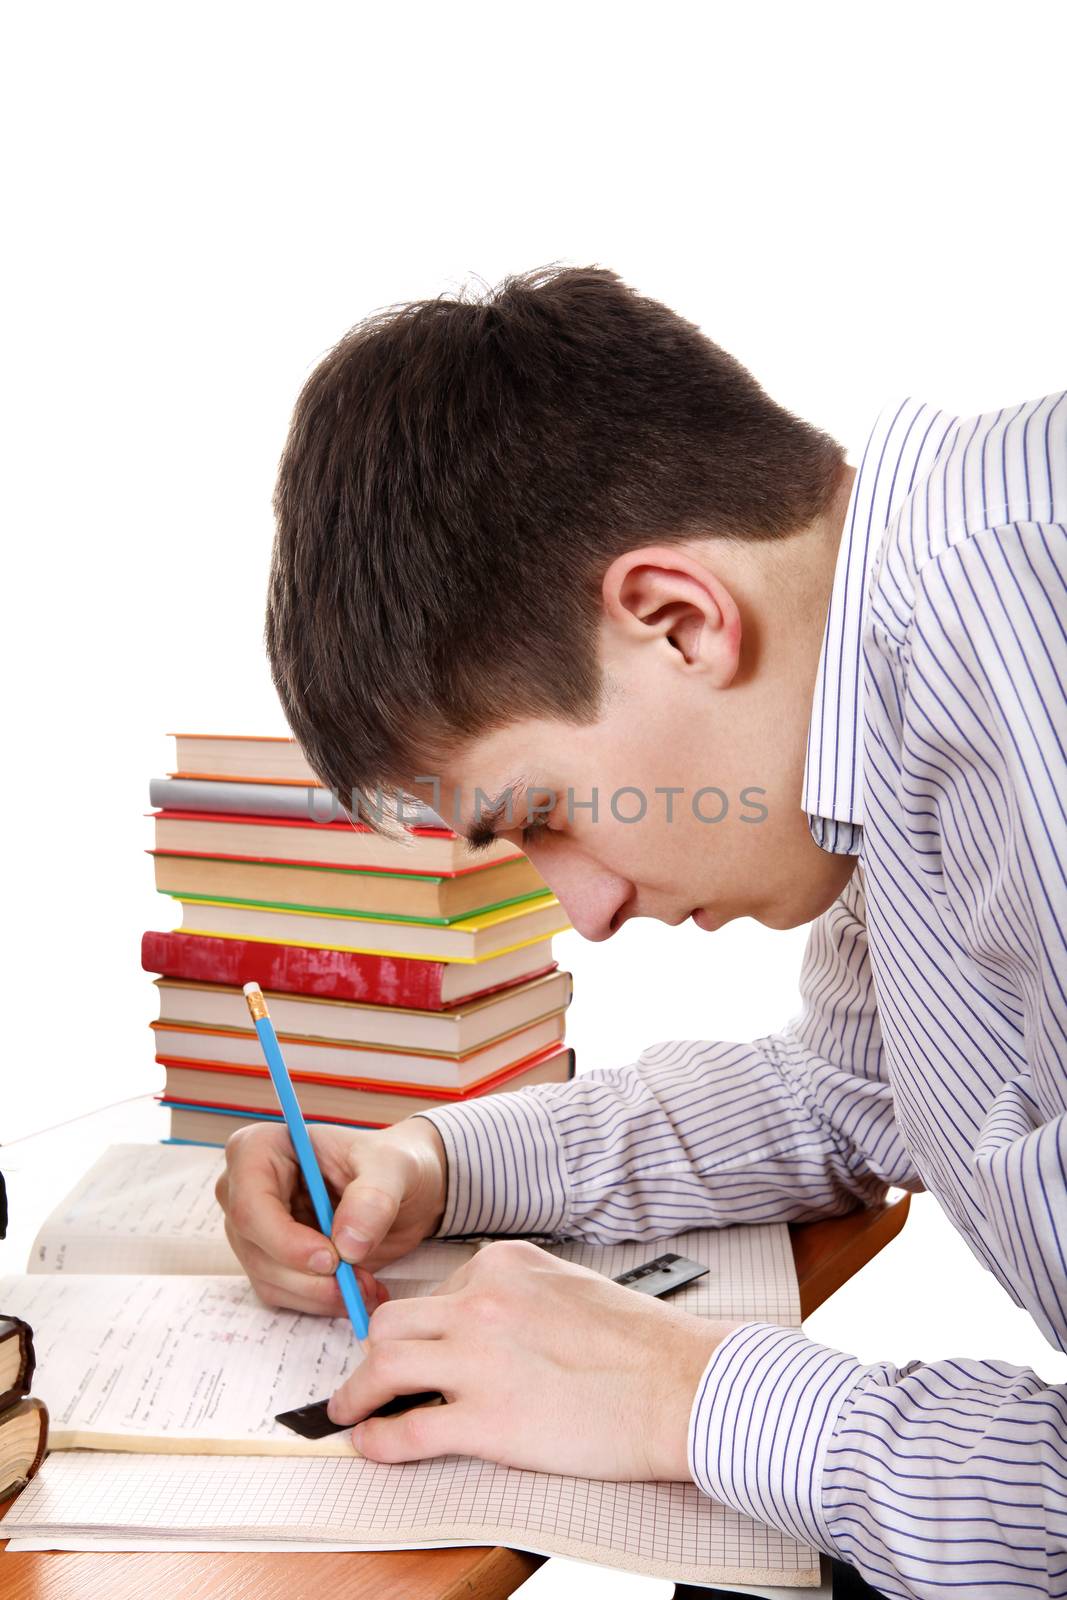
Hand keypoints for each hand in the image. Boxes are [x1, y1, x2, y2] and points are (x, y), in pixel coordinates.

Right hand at [215, 1116, 447, 1316]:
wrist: (402, 1188)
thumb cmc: (390, 1164)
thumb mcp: (393, 1168)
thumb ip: (373, 1199)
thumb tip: (347, 1245)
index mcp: (262, 1148)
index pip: (250, 1204)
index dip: (285, 1239)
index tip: (332, 1259)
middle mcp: (244, 1188)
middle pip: (255, 1247)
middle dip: (309, 1275)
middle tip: (359, 1281)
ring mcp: (254, 1227)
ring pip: (268, 1277)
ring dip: (319, 1293)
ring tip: (367, 1284)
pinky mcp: (268, 1259)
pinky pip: (282, 1292)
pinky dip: (321, 1300)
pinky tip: (357, 1288)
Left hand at [327, 1239, 738, 1480]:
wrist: (681, 1385)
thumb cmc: (642, 1343)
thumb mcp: (570, 1287)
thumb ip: (520, 1296)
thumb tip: (485, 1324)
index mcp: (505, 1263)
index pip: (438, 1288)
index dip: (423, 1325)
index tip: (418, 1345)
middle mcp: (482, 1300)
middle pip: (394, 1321)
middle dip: (374, 1351)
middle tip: (368, 1376)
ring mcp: (479, 1359)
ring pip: (383, 1365)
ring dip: (356, 1392)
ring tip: (347, 1410)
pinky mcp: (486, 1420)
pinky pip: (408, 1430)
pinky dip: (378, 1439)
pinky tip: (370, 1445)